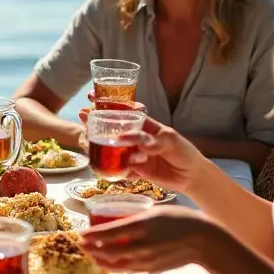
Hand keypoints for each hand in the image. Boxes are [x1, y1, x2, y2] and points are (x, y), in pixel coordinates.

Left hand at [79, 205, 226, 272]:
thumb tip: (113, 222)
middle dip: (91, 249)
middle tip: (80, 244)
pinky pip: (127, 269)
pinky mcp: (152, 268)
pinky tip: (106, 263)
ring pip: (116, 263)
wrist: (203, 240)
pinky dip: (113, 267)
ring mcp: (147, 259)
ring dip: (99, 259)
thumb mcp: (154, 212)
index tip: (80, 235)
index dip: (91, 236)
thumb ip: (134, 219)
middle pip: (108, 250)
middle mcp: (143, 244)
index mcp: (142, 225)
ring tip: (90, 254)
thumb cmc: (179, 220)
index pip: (109, 233)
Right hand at [82, 114, 204, 192]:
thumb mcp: (171, 141)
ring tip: (87, 143)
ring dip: (99, 145)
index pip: (123, 111)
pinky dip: (109, 168)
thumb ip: (153, 141)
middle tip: (82, 117)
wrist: (191, 176)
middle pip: (111, 129)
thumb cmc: (183, 152)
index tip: (92, 97)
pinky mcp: (133, 170)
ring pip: (111, 148)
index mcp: (143, 125)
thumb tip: (135, 142)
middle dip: (95, 122)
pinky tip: (100, 166)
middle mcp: (135, 138)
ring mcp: (133, 154)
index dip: (107, 104)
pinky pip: (118, 169)